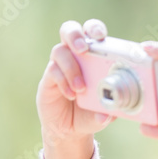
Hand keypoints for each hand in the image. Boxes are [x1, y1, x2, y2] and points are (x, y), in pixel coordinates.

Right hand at [36, 19, 115, 158]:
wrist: (71, 129)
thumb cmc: (92, 112)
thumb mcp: (105, 112)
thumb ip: (108, 110)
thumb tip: (107, 114)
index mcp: (94, 55)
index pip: (92, 32)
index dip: (95, 29)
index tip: (101, 36)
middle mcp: (75, 55)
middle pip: (69, 30)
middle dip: (76, 35)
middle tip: (83, 49)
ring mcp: (60, 65)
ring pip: (59, 50)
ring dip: (71, 67)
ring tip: (81, 88)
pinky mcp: (48, 78)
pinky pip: (52, 70)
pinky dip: (63, 81)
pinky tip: (72, 95)